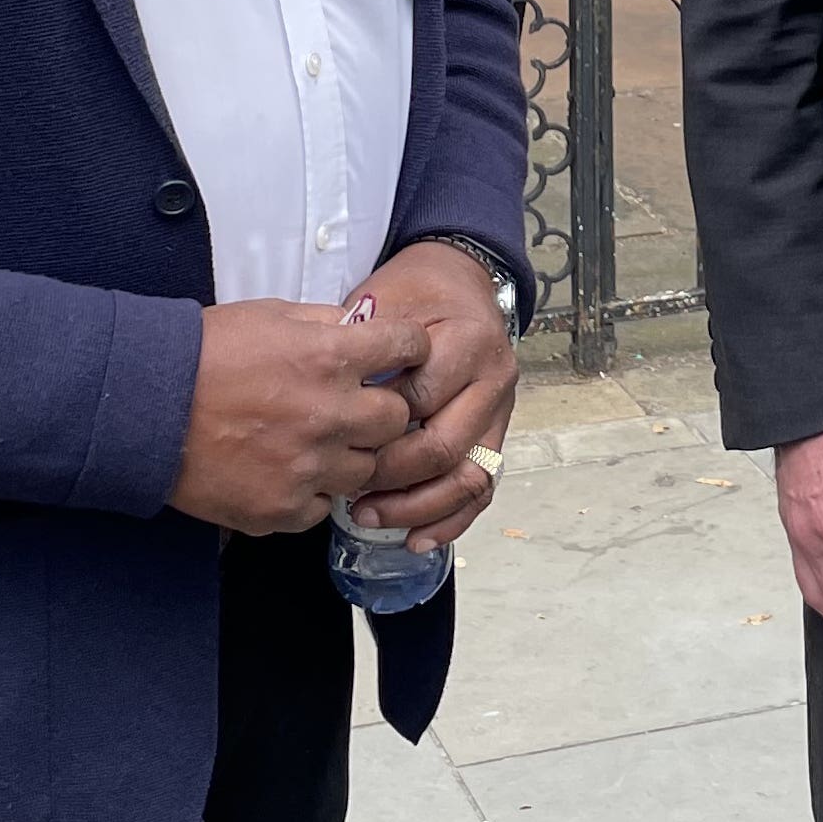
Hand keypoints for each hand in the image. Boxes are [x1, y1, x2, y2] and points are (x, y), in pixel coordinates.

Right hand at [167, 299, 427, 533]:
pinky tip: (287, 471)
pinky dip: (312, 491)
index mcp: (329, 356)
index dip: (409, 349)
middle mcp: (329, 414)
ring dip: (350, 455)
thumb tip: (361, 328)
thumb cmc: (203, 353)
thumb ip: (323, 322)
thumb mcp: (268, 315)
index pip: (409, 347)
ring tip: (316, 443)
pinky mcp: (283, 508)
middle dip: (384, 410)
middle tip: (357, 407)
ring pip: (366, 470)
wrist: (144, 407)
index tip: (402, 355)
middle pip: (398, 419)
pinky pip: (324, 506)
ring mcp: (308, 467)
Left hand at [345, 240, 519, 549]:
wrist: (462, 282)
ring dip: (417, 507)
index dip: (372, 425)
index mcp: (467, 340)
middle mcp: (494, 378)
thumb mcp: (384, 299)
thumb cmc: (414, 292)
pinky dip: (449, 521)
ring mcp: (501, 412)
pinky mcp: (497, 435)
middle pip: (443, 446)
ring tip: (368, 517)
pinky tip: (414, 539)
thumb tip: (321, 391)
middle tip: (345, 487)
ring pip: (468, 478)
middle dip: (389, 475)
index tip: (332, 438)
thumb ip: (361, 343)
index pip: (417, 399)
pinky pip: (482, 490)